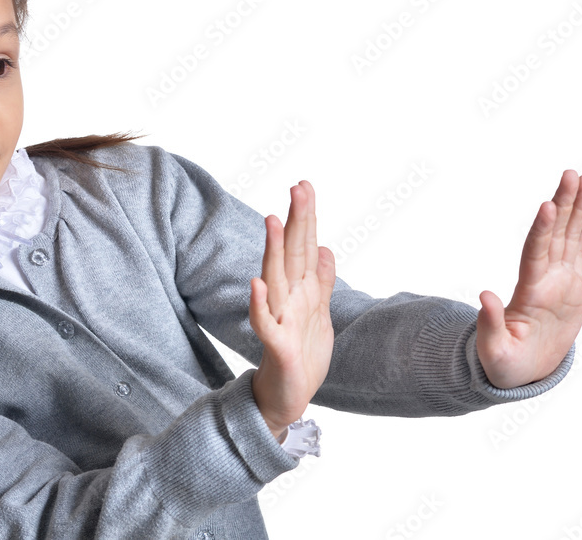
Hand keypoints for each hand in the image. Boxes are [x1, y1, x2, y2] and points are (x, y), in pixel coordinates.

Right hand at [250, 181, 335, 439]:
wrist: (287, 397)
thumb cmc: (301, 354)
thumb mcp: (320, 314)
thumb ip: (321, 281)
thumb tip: (325, 247)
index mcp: (301, 290)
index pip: (304, 246)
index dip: (306, 217)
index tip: (304, 185)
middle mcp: (287, 299)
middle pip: (292, 254)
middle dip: (296, 221)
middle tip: (297, 187)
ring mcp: (280, 319)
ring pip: (275, 281)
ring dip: (274, 251)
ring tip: (273, 221)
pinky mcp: (276, 345)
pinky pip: (265, 322)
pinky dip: (259, 304)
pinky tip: (256, 284)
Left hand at [476, 170, 581, 388]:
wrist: (521, 368)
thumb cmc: (505, 363)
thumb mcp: (495, 350)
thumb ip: (490, 324)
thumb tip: (483, 296)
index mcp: (528, 292)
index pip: (535, 253)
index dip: (543, 230)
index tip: (547, 205)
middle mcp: (543, 277)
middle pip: (554, 234)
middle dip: (563, 204)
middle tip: (571, 174)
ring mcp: (557, 278)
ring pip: (569, 235)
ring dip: (576, 207)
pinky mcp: (570, 283)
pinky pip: (580, 249)